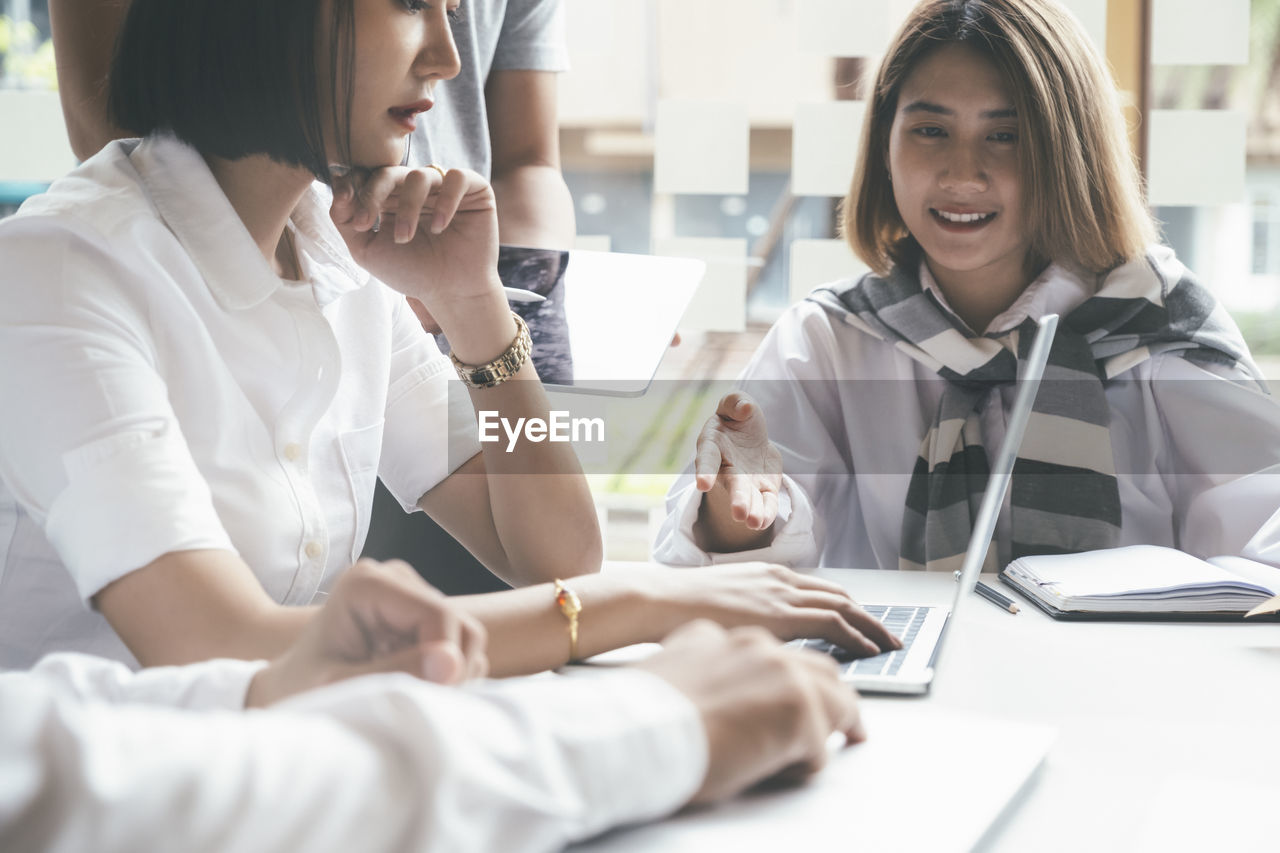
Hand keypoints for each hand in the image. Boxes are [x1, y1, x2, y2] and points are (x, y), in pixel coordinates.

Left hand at [247, 559, 487, 706]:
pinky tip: (413, 683)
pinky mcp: (424, 613)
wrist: (290, 689)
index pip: (438, 617)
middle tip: (419, 702)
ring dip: (451, 675)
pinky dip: (449, 673)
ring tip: (411, 694)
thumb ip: (394, 674)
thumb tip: (452, 664)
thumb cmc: (303, 689)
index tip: (425, 698)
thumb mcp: (340, 687)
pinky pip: (461, 645)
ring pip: (467, 636)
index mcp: (367, 583)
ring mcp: (413, 593)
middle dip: (451, 671)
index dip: (445, 662)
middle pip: (460, 625)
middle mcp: (395, 577)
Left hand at [329, 166, 500, 317]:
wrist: (451, 293)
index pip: (369, 176)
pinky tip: (440, 227)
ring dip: (407, 207)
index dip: (355, 187)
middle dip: (373, 194)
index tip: (353, 215)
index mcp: (391, 199)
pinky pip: (457, 177)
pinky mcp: (474, 190)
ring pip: (420, 175)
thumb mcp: (367, 250)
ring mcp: (444, 188)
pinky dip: (446, 200)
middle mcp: (417, 190)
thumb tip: (338, 187)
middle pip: (389, 171)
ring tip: (404, 238)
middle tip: (368, 224)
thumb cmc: (412, 274)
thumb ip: (346, 220)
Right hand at [637, 620, 864, 803]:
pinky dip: (808, 763)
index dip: (791, 679)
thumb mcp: (668, 671)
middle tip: (845, 721)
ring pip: (834, 697)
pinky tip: (787, 772)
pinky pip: (820, 744)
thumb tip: (706, 691)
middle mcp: (756, 644)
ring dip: (834, 726)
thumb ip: (698, 667)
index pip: (775, 653)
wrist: (631, 729)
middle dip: (833, 696)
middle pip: (818, 667)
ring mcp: (781, 670)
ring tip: (830, 747)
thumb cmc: (637, 715)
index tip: (799, 693)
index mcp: (723, 636)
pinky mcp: (798, 706)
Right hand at [649, 563, 900, 656]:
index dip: (846, 607)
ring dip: (871, 626)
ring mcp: (782, 594)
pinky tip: (867, 650)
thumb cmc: (678, 611)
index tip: (862, 621)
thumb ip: (747, 619)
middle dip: (867, 617)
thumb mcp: (722, 610)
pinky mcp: (780, 614)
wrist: (659, 600)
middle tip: (888, 635)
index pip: (820, 590)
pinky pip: (831, 622)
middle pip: (839, 596)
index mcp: (767, 576)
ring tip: (889, 644)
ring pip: (843, 607)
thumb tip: (758, 644)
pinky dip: (855, 635)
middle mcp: (780, 580)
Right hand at [695, 392, 782, 530]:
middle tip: (739, 514)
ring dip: (751, 511)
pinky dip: (765, 512)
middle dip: (736, 499)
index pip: (707, 458)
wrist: (752, 439)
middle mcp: (726, 468)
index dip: (705, 471)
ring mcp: (744, 482)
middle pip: (731, 485)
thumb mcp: (735, 403)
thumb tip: (746, 409)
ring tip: (754, 523)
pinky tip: (764, 521)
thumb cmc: (738, 419)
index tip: (702, 485)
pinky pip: (765, 503)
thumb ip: (736, 402)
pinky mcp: (762, 489)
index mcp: (713, 445)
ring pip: (748, 498)